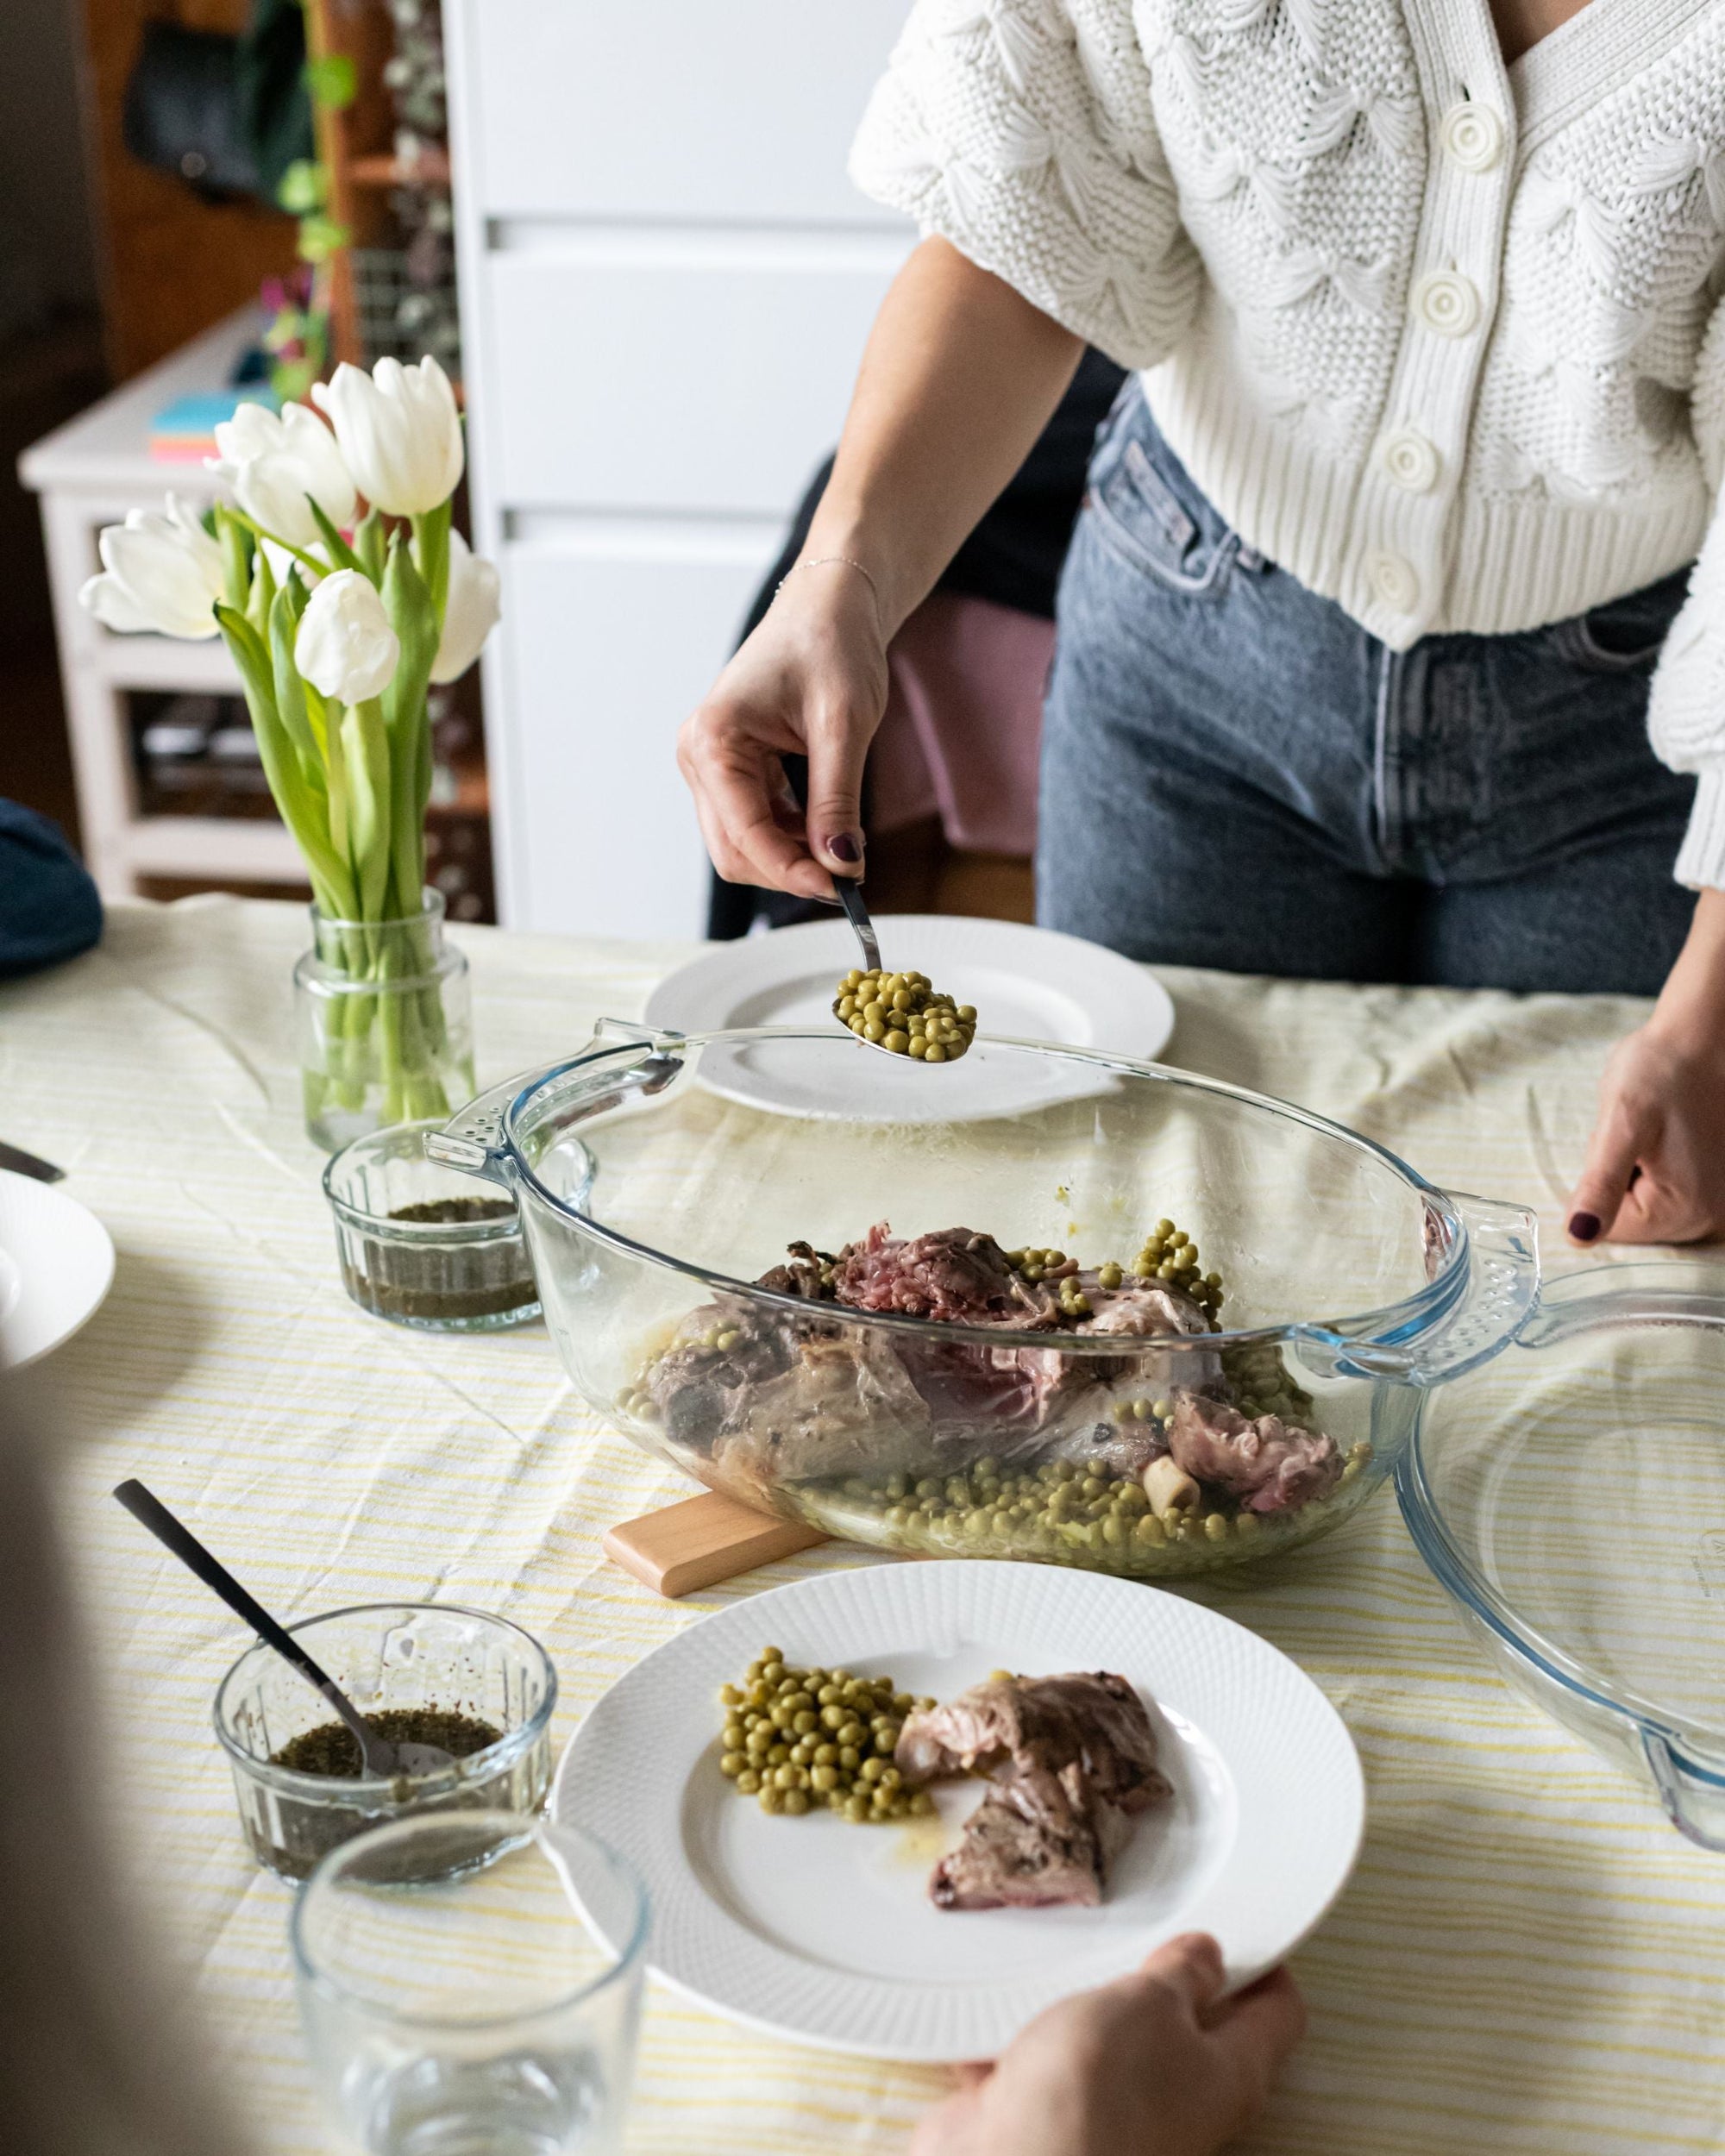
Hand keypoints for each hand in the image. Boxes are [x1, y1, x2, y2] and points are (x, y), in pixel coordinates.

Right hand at [676, 561, 888, 900]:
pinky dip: (791, 839)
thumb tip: (841, 866)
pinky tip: (827, 831)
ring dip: (791, 858)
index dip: (793, 871)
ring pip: (742, 844)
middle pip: (734, 851)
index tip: (844, 889)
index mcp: (713, 739)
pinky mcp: (731, 769)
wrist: (828, 606)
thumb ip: (837, 801)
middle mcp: (698, 755)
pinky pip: (754, 824)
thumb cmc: (831, 645)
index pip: (745, 834)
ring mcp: (710, 764)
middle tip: (849, 878)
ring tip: (845, 850)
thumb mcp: (844, 726)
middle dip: (789, 871)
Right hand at [911, 1934, 1305, 2155]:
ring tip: (1067, 1955)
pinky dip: (1021, 2035)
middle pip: (1191, 2031)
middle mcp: (1182, 2103)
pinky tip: (1003, 2000)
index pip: (1275, 2014)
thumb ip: (1182, 1974)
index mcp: (1230, 2074)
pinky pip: (1042, 2063)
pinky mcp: (1055, 2115)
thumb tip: (1207, 1958)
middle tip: (1148, 1931)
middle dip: (1164, 1978)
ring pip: (1112, 2043)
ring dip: (1085, 2002)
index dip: (1266, 1965)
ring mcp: (1116, 2112)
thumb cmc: (1102, 2092)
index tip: (1245, 1929)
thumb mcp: (1153, 2002)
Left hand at [1568, 890, 1724, 1245]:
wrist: (1701, 1037)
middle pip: (1631, 1220)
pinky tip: (1665, 1135)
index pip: (1609, 1229)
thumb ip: (1601, 1184)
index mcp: (1686, 1210)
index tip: (1619, 1146)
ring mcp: (1718, 1200)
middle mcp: (1710, 1217)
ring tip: (1653, 1132)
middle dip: (1619, 1180)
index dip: (1598, 1186)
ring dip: (1637, 1170)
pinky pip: (1667, 1188)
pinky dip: (1654, 1164)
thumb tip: (1579, 1237)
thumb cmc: (1659, 1071)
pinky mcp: (1716, 1182)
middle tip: (1636, 1136)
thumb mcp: (1621, 1123)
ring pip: (1645, 1202)